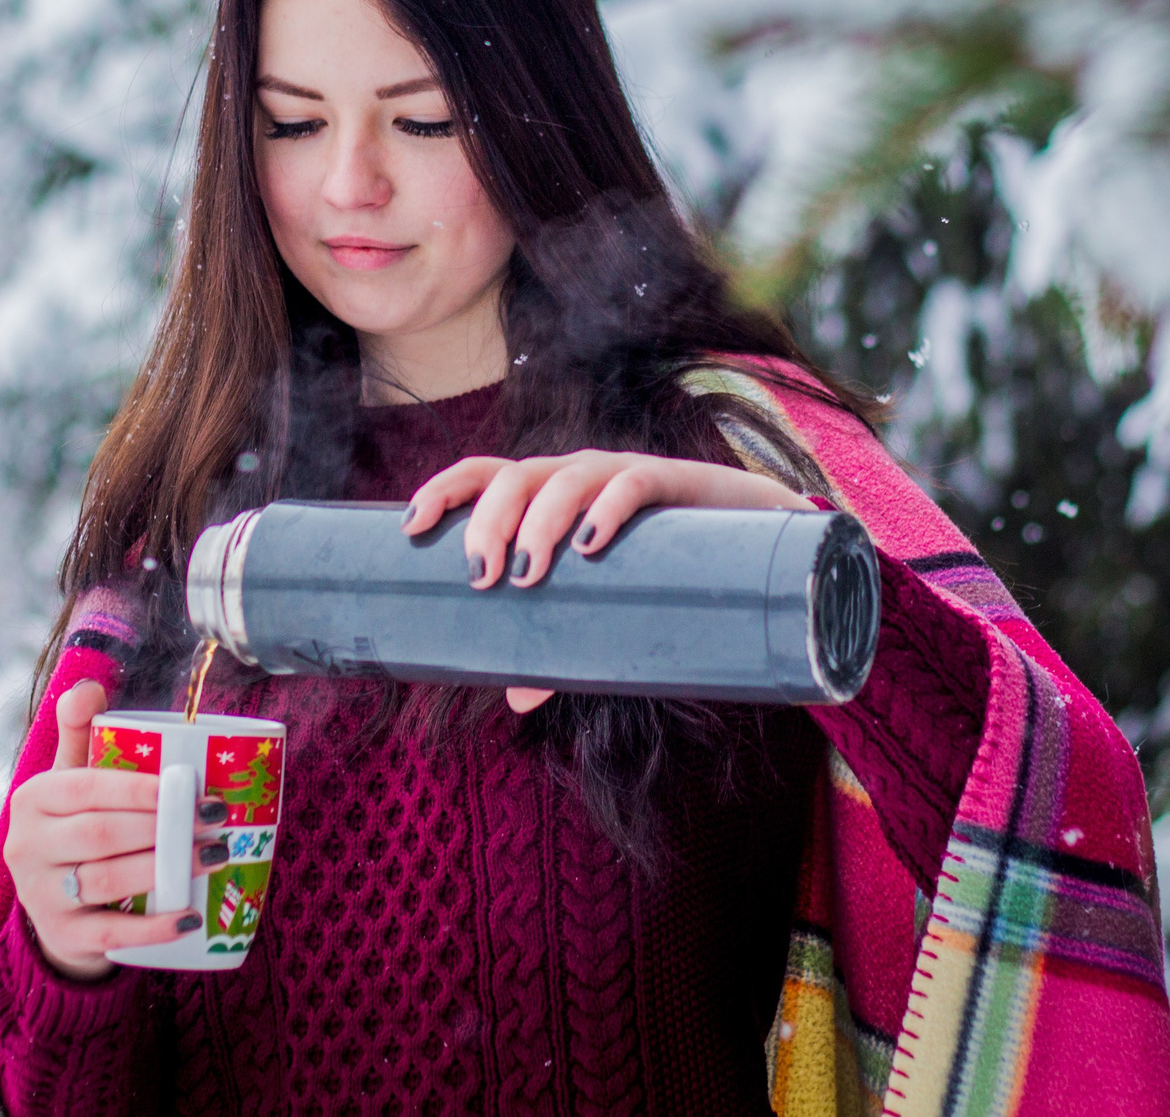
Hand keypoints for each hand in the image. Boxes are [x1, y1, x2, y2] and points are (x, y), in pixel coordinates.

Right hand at [4, 681, 230, 979]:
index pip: (85, 788)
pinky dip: (153, 929)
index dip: (139, 788)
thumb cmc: (75, 827)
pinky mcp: (63, 937)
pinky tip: (190, 919)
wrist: (54, 907)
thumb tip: (89, 688)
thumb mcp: (69, 779)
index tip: (189, 785)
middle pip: (100, 834)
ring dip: (166, 868)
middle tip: (217, 819)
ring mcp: (41, 897)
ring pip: (106, 881)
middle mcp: (27, 847)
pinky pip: (111, 936)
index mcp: (32, 799)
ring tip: (215, 855)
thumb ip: (78, 732)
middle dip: (163, 826)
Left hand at [401, 450, 817, 713]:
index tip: (411, 528)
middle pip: (515, 476)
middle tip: (480, 577)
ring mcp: (624, 474)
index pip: (483, 474)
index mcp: (549, 496)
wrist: (757, 544)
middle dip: (487, 520)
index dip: (443, 491)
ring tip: (529, 574)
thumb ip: (563, 647)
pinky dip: (607, 509)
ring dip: (539, 521)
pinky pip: (633, 483)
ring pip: (565, 475)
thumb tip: (516, 696)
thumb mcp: (605, 611)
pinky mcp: (674, 483)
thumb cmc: (662, 573)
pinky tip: (592, 544)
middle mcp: (578, 476)